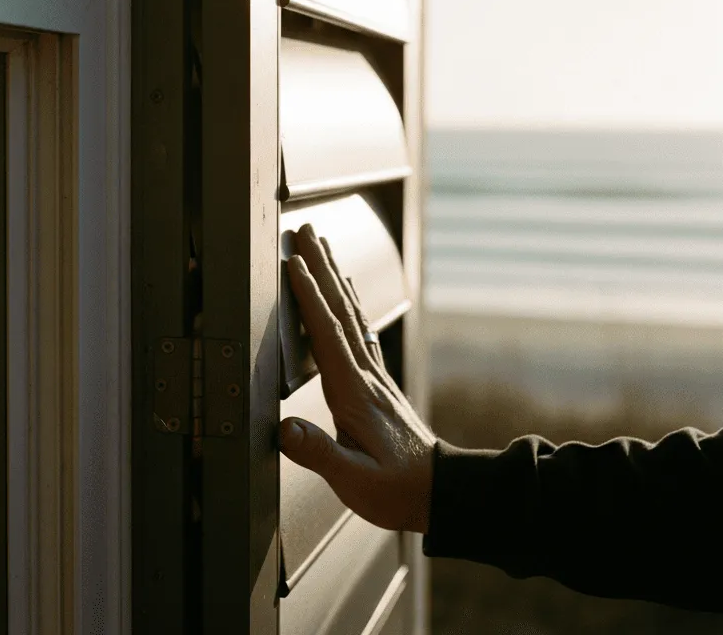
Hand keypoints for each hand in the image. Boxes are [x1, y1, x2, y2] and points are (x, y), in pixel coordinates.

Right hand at [278, 223, 436, 533]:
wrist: (439, 492)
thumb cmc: (396, 489)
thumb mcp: (355, 481)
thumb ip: (319, 453)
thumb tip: (283, 428)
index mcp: (353, 393)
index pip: (327, 335)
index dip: (309, 298)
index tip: (293, 264)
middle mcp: (365, 375)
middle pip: (339, 310)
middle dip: (321, 267)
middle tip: (307, 230)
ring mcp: (373, 375)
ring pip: (350, 313)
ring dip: (334, 276)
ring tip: (322, 246)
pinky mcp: (376, 382)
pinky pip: (359, 329)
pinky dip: (348, 302)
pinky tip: (345, 292)